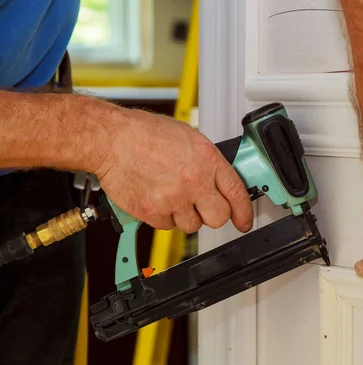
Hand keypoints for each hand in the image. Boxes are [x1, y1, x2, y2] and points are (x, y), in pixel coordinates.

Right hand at [94, 108, 253, 233]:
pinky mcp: (153, 212)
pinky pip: (167, 226)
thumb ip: (208, 161)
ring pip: (192, 225)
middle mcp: (193, 181)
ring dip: (186, 216)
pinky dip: (164, 217)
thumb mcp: (189, 137)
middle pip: (218, 217)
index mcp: (207, 160)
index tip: (244, 220)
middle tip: (203, 206)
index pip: (237, 193)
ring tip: (172, 195)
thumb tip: (220, 179)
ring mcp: (173, 199)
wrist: (111, 140)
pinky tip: (157, 198)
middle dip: (213, 215)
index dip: (244, 212)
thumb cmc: (144, 134)